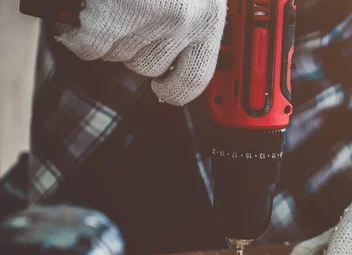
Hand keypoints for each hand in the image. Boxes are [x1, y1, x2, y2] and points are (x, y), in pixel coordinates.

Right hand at [55, 0, 226, 105]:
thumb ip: (190, 20)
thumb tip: (174, 62)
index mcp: (210, 17)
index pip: (195, 80)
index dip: (174, 89)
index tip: (163, 88)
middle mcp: (184, 22)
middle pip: (149, 67)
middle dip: (133, 47)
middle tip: (126, 16)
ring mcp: (147, 20)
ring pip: (118, 56)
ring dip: (106, 35)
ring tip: (110, 5)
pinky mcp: (110, 18)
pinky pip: (89, 47)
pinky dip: (80, 33)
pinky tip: (84, 13)